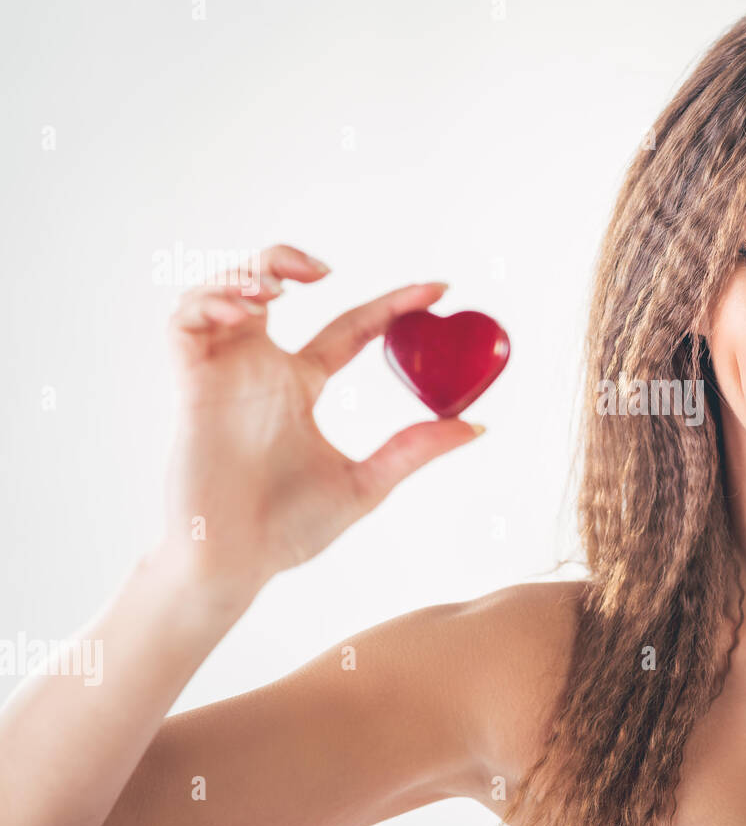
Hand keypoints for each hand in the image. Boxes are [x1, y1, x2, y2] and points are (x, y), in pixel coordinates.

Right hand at [160, 244, 481, 600]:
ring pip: (224, 291)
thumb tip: (479, 426)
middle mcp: (262, 370)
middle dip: (289, 259)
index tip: (439, 289)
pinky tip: (246, 313)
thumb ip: (415, 449)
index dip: (391, 303)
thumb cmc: (290, 530)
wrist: (235, 565)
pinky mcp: (190, 387)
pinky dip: (211, 301)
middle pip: (271, 286)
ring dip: (248, 272)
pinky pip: (186, 323)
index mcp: (301, 387)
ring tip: (279, 289)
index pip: (350, 327)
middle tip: (324, 271)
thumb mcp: (366, 482)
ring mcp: (223, 374)